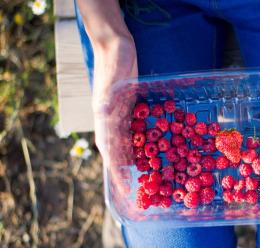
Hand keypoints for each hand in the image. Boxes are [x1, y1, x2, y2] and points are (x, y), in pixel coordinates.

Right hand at [91, 36, 137, 200]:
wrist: (116, 45)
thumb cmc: (113, 61)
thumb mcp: (110, 80)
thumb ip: (107, 98)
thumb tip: (102, 116)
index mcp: (104, 119)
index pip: (110, 151)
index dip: (116, 171)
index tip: (125, 187)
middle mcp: (111, 121)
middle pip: (119, 152)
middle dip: (127, 171)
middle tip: (138, 188)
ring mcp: (121, 115)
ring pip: (128, 143)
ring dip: (135, 160)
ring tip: (146, 176)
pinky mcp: (131, 108)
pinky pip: (137, 130)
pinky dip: (144, 142)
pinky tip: (153, 150)